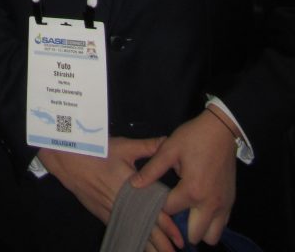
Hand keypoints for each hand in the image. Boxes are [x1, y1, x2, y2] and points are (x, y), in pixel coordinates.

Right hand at [39, 137, 183, 251]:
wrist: (69, 160)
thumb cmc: (98, 152)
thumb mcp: (124, 146)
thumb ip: (148, 147)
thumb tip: (168, 142)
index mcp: (133, 188)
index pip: (154, 212)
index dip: (168, 227)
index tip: (181, 239)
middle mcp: (125, 204)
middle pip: (146, 229)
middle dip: (162, 244)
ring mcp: (113, 212)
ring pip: (134, 233)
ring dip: (149, 246)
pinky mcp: (104, 215)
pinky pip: (122, 231)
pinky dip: (133, 240)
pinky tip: (140, 248)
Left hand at [131, 109, 237, 246]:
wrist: (222, 129)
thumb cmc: (193, 137)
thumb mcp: (169, 149)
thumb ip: (152, 170)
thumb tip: (134, 185)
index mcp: (192, 190)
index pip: (169, 211)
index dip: (158, 205)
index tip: (153, 198)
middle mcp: (209, 204)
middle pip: (193, 234)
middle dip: (179, 227)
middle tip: (171, 210)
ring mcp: (223, 205)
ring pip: (211, 236)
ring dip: (198, 229)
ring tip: (186, 212)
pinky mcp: (231, 202)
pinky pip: (221, 225)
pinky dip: (210, 222)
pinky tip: (199, 207)